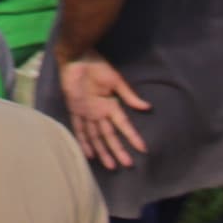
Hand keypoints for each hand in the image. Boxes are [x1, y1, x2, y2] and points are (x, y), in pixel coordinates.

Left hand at [58, 55, 151, 169]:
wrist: (77, 57)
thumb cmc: (97, 66)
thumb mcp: (116, 80)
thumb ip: (129, 95)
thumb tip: (147, 107)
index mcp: (110, 105)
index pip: (124, 125)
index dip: (132, 137)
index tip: (143, 148)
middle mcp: (99, 112)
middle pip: (109, 135)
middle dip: (118, 150)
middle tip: (128, 164)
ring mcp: (87, 112)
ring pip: (95, 136)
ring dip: (102, 150)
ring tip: (111, 165)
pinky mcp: (74, 109)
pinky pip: (78, 128)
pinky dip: (83, 141)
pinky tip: (89, 153)